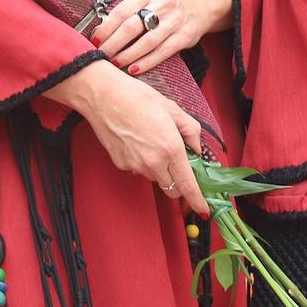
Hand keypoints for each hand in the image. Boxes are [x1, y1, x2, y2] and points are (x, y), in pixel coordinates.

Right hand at [57, 61, 207, 213]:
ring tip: (153, 141)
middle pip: (172, 189)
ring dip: (160, 169)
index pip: (187, 185)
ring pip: (155, 178)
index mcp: (171, 149)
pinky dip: (143, 161)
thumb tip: (196, 147)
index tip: (203, 209)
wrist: (103, 97)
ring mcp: (135, 166)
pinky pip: (139, 170)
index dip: (197, 200)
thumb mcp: (172, 108)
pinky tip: (138, 141)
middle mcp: (153, 163)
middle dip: (178, 182)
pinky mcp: (121, 164)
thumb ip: (191, 130)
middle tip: (178, 162)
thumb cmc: (137, 98)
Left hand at [93, 0, 230, 73]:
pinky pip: (162, 52)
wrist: (196, 5)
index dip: (105, 28)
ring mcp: (175, 21)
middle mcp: (163, 4)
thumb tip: (100, 31)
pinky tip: (133, 69)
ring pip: (147, 42)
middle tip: (101, 55)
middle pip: (132, 27)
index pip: (121, 11)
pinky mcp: (185, 37)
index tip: (94, 40)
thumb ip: (127, 9)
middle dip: (113, 44)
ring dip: (128, 55)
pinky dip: (146, 62)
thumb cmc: (161, 6)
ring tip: (114, 63)